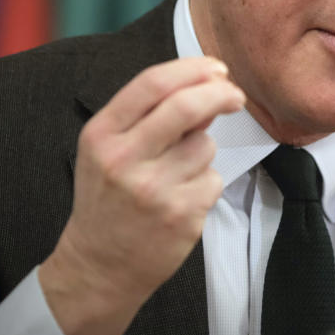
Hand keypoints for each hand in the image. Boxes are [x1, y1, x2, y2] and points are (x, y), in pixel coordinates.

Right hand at [39, 57, 243, 334]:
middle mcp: (124, 160)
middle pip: (187, 106)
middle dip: (221, 93)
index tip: (217, 69)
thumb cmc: (108, 198)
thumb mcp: (108, 148)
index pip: (152, 83)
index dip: (192, 68)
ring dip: (202, 152)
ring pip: (205, 145)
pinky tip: (180, 200)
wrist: (99, 266)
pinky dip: (205, 184)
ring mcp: (153, 190)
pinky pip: (213, 179)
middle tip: (235, 96)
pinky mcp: (181, 215)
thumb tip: (206, 87)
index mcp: (102, 134)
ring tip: (175, 174)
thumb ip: (149, 115)